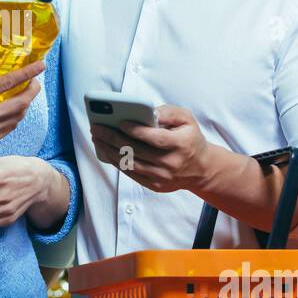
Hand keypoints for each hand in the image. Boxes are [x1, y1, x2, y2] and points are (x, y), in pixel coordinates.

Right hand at [0, 56, 43, 160]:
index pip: (7, 83)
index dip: (27, 73)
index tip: (40, 66)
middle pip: (20, 102)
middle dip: (33, 90)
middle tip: (36, 81)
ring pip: (18, 117)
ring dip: (26, 104)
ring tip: (26, 94)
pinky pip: (10, 128)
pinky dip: (17, 117)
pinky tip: (14, 110)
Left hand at [89, 105, 209, 193]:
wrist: (200, 169)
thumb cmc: (189, 138)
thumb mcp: (187, 119)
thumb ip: (169, 112)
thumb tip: (149, 112)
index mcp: (181, 144)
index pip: (155, 138)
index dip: (136, 131)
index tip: (120, 122)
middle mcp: (171, 163)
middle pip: (137, 151)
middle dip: (113, 138)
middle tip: (97, 128)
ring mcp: (162, 177)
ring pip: (131, 164)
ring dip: (110, 150)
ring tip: (97, 138)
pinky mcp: (155, 185)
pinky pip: (131, 173)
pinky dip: (117, 162)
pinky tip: (106, 151)